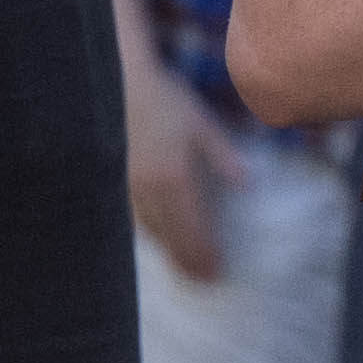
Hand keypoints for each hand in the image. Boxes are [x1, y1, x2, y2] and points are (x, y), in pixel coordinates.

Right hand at [123, 58, 228, 283]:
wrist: (121, 82)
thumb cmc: (165, 99)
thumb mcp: (201, 123)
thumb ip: (223, 155)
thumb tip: (246, 182)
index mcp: (174, 177)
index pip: (192, 228)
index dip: (204, 253)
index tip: (216, 272)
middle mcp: (150, 189)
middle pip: (171, 237)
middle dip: (187, 260)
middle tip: (203, 280)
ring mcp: (130, 187)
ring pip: (151, 230)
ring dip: (168, 249)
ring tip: (183, 265)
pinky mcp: (116, 180)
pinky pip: (136, 217)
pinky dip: (150, 232)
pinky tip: (158, 236)